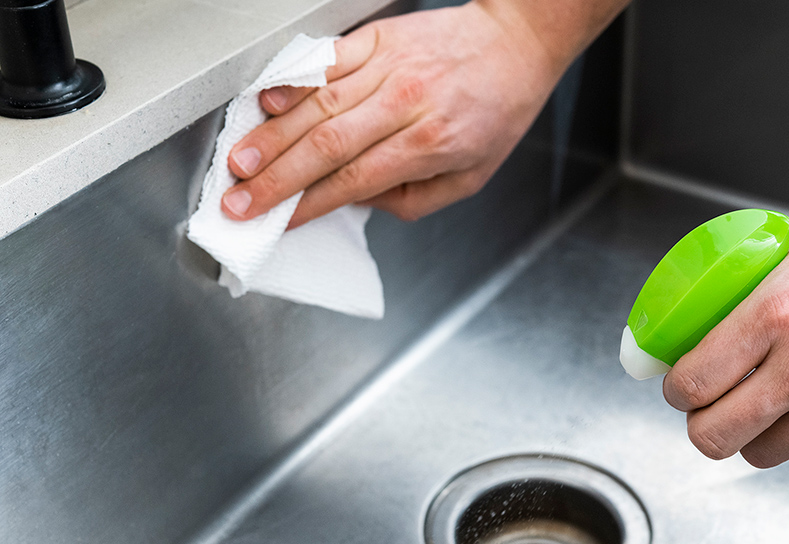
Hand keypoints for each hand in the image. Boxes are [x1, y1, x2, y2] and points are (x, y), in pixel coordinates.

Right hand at [220, 2, 563, 227]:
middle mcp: (405, 104)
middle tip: (238, 201)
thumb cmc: (495, 112)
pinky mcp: (378, 38)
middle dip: (276, 179)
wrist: (513, 45)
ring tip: (239, 162)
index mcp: (429, 143)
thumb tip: (358, 202)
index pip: (355, 180)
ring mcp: (389, 67)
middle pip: (327, 146)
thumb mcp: (469, 177)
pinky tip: (264, 101)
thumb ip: (412, 200)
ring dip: (271, 136)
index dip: (310, 204)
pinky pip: (326, 61)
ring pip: (318, 104)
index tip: (278, 222)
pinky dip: (292, 81)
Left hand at [663, 204, 788, 467]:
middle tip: (712, 405)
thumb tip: (695, 294)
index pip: (690, 383)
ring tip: (769, 401)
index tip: (681, 383)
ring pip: (760, 454)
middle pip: (712, 437)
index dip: (676, 390)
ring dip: (754, 433)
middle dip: (702, 424)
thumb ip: (742, 269)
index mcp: (776, 314)